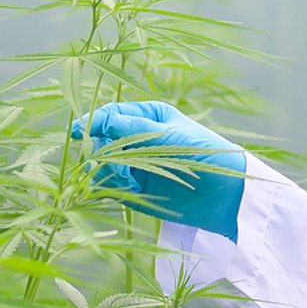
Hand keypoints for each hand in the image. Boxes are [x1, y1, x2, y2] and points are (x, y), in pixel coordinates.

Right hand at [70, 100, 250, 235]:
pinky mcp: (136, 188)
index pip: (112, 114)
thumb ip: (135, 129)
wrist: (226, 193)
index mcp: (149, 115)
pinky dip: (115, 186)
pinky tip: (134, 189)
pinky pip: (111, 185)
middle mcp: (138, 137)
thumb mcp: (170, 137)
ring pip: (103, 163)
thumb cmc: (206, 153)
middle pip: (102, 139)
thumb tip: (101, 119)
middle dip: (101, 149)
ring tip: (128, 178)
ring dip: (108, 170)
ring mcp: (136, 163)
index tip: (80, 131)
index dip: (94, 121)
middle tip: (104, 161)